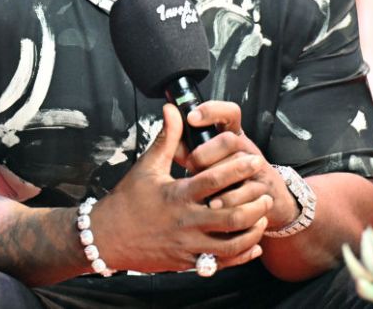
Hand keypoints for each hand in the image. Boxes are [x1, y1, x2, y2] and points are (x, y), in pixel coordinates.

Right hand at [91, 103, 270, 272]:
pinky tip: (254, 244)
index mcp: (177, 195)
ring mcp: (188, 245)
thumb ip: (166, 138)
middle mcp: (186, 221)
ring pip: (232, 243)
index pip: (214, 179)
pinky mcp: (189, 262)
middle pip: (232, 215)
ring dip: (253, 229)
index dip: (237, 167)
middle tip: (265, 188)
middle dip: (254, 202)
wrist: (106, 238)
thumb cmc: (127, 201)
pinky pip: (222, 263)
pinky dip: (242, 254)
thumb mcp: (147, 167)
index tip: (252, 158)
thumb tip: (173, 109)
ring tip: (263, 214)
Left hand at [181, 101, 300, 231]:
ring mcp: (256, 168)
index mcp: (231, 136)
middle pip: (229, 139)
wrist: (267, 202)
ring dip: (217, 176)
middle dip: (207, 152)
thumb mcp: (209, 160)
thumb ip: (188, 147)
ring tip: (201, 187)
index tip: (191, 117)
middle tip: (192, 165)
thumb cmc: (230, 179)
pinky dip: (229, 199)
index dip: (211, 111)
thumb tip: (169, 139)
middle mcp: (245, 148)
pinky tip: (214, 204)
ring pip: (240, 163)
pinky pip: (248, 191)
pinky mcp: (263, 189)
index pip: (228, 113)